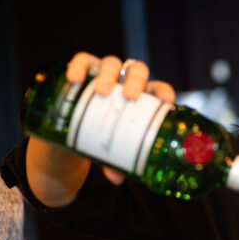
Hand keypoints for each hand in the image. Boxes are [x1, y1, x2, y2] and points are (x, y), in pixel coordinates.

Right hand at [66, 52, 175, 183]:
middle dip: (136, 80)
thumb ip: (115, 160)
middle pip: (138, 70)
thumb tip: (117, 179)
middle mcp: (125, 82)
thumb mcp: (110, 147)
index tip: (166, 101)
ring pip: (112, 63)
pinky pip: (82, 60)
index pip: (159, 89)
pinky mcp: (83, 70)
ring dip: (109, 74)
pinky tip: (75, 79)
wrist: (72, 126)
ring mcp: (104, 73)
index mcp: (142, 98)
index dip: (165, 92)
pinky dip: (79, 66)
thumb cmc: (102, 134)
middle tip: (129, 97)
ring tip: (101, 92)